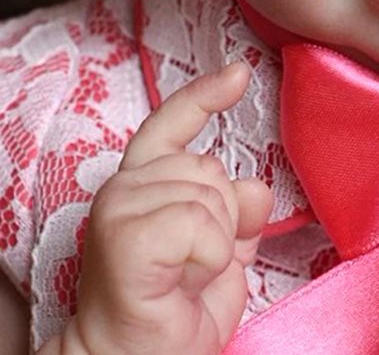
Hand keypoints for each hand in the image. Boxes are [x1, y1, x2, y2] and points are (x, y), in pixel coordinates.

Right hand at [62, 62, 273, 354]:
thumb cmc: (173, 309)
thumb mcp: (222, 250)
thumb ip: (238, 209)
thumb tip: (254, 183)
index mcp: (145, 183)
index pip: (173, 123)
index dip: (206, 95)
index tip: (238, 73)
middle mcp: (126, 186)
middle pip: (212, 169)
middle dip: (223, 219)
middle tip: (195, 264)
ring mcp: (120, 207)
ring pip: (210, 194)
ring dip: (216, 243)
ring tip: (187, 275)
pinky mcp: (124, 234)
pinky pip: (201, 221)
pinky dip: (210, 255)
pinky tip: (188, 278)